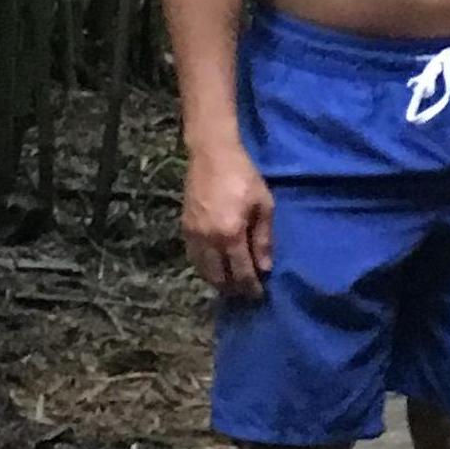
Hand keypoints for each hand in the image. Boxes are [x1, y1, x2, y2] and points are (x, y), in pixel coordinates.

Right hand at [182, 144, 274, 299]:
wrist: (212, 153)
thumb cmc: (244, 175)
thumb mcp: (263, 204)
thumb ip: (263, 238)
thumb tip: (265, 268)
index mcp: (230, 234)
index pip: (241, 272)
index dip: (251, 287)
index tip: (259, 295)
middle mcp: (208, 240)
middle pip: (219, 278)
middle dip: (233, 289)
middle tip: (245, 292)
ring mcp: (193, 235)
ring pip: (203, 271)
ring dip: (217, 280)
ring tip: (231, 283)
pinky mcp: (184, 228)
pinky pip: (194, 257)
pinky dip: (205, 267)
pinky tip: (215, 266)